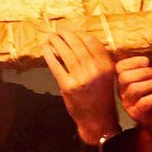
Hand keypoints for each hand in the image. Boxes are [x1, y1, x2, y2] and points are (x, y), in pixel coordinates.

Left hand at [44, 25, 120, 142]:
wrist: (97, 120)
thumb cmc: (101, 96)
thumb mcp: (107, 75)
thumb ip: (97, 59)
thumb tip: (79, 38)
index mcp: (106, 66)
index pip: (91, 42)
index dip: (80, 34)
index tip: (73, 32)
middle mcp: (95, 70)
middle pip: (77, 44)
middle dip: (66, 35)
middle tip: (58, 31)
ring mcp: (81, 78)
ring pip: (65, 53)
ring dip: (56, 42)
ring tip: (51, 37)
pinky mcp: (67, 86)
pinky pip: (56, 65)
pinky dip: (49, 55)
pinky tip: (45, 48)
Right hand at [115, 55, 151, 133]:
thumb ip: (149, 71)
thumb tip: (150, 61)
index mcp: (124, 82)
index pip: (120, 68)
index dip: (132, 62)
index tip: (147, 61)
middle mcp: (122, 93)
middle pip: (125, 78)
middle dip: (144, 72)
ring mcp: (128, 104)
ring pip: (134, 89)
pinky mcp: (136, 115)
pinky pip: (143, 103)